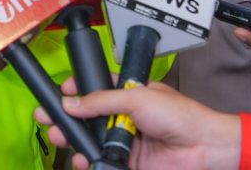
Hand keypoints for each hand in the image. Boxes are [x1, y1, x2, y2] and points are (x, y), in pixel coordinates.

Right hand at [33, 78, 241, 169]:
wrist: (204, 148)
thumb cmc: (179, 115)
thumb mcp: (136, 98)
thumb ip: (101, 101)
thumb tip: (70, 103)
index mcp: (127, 95)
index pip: (95, 89)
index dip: (76, 90)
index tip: (60, 91)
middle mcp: (124, 118)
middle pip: (87, 117)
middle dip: (65, 117)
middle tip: (46, 117)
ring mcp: (125, 141)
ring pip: (91, 140)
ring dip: (73, 140)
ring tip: (58, 138)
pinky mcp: (128, 164)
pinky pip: (102, 162)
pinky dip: (89, 162)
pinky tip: (80, 160)